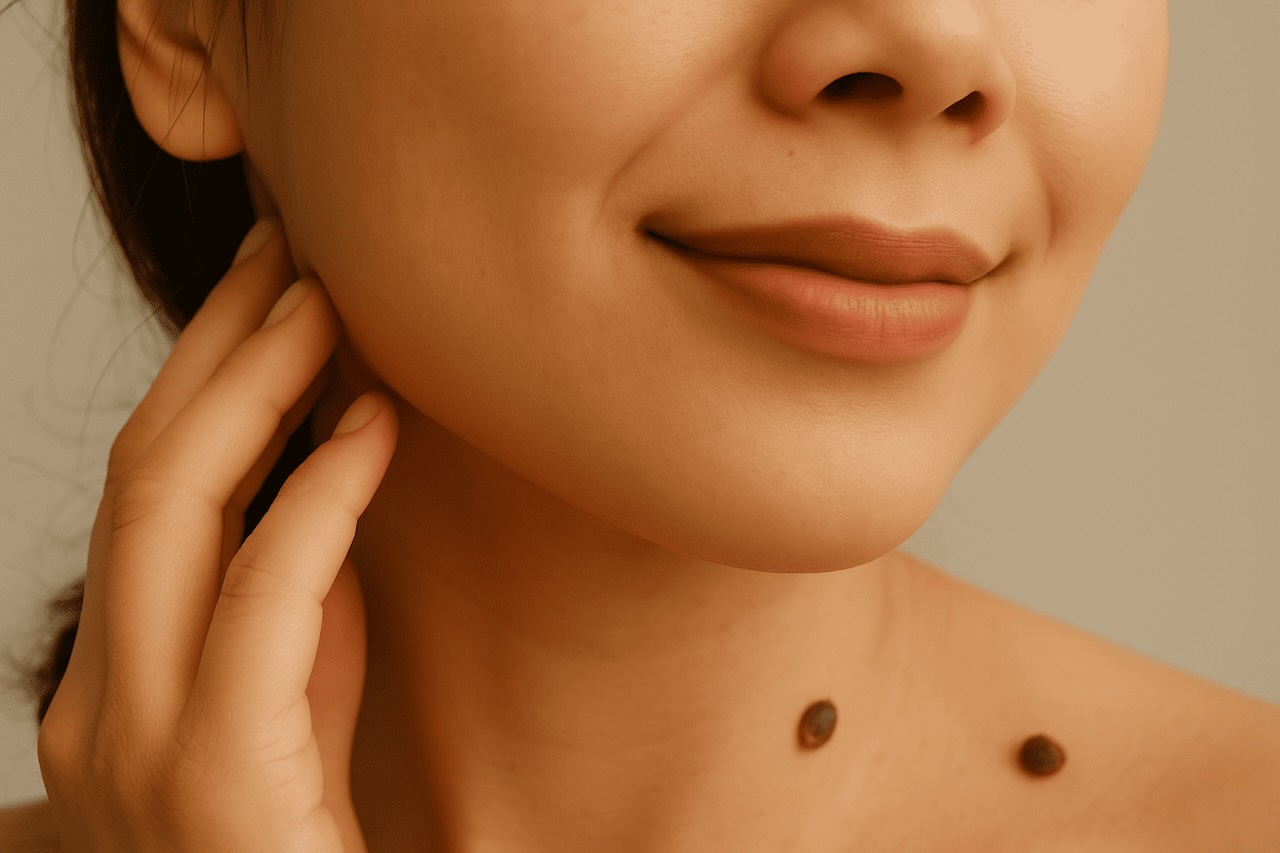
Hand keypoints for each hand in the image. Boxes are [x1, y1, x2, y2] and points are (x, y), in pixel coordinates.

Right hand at [36, 218, 397, 852]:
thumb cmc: (314, 832)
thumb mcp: (300, 694)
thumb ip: (295, 593)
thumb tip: (330, 462)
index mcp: (108, 678)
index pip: (146, 489)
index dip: (206, 373)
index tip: (273, 287)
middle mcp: (92, 700)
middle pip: (144, 472)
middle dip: (217, 347)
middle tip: (294, 251)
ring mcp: (132, 740)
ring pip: (169, 510)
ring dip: (254, 388)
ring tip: (328, 303)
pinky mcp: (212, 775)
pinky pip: (262, 598)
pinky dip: (318, 497)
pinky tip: (374, 426)